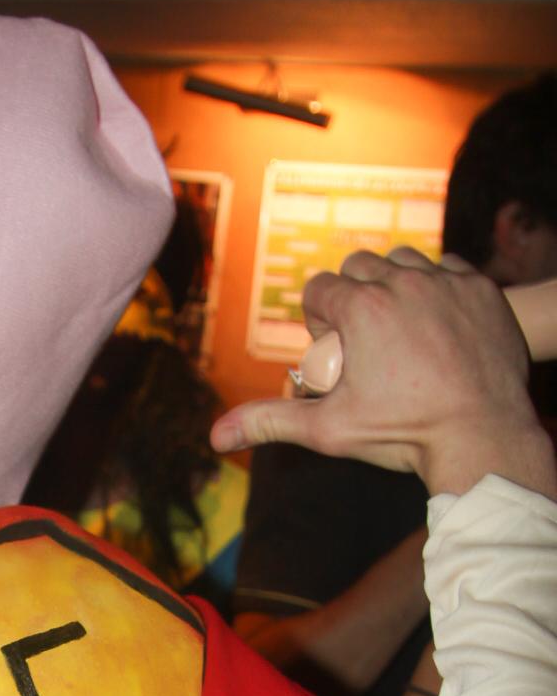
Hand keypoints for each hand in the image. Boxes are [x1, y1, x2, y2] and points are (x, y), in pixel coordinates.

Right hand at [212, 248, 556, 499]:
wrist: (480, 434)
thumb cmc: (403, 433)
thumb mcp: (329, 429)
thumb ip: (271, 422)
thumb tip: (216, 436)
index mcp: (360, 307)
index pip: (319, 289)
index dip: (318, 319)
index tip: (333, 348)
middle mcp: (401, 281)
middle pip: (358, 265)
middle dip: (352, 294)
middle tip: (363, 339)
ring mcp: (444, 280)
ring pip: (403, 259)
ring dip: (394, 282)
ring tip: (398, 325)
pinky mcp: (480, 287)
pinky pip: (448, 268)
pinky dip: (438, 286)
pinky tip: (436, 322)